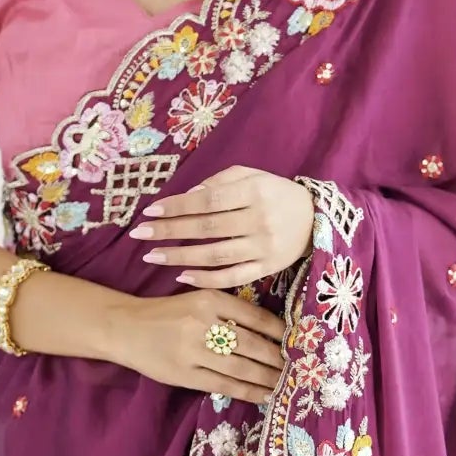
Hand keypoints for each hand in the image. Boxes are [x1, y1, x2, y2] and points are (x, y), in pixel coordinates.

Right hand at [101, 284, 287, 405]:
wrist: (125, 328)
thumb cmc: (167, 314)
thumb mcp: (198, 300)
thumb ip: (229, 312)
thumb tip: (271, 333)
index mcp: (210, 299)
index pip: (256, 317)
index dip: (281, 332)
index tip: (299, 342)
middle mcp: (203, 323)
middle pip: (253, 345)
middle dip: (279, 359)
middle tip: (301, 368)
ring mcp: (193, 351)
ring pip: (242, 368)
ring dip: (268, 378)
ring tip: (287, 384)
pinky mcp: (185, 374)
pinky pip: (224, 385)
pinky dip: (248, 391)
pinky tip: (264, 395)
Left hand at [127, 166, 314, 288]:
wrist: (315, 219)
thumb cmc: (275, 193)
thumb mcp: (252, 176)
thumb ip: (221, 181)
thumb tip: (189, 196)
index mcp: (254, 191)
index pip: (207, 200)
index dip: (177, 206)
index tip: (150, 211)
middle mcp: (259, 220)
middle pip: (207, 227)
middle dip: (170, 231)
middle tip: (140, 235)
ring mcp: (263, 247)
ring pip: (215, 255)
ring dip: (180, 257)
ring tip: (153, 256)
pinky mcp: (267, 268)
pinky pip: (232, 277)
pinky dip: (206, 279)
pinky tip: (182, 276)